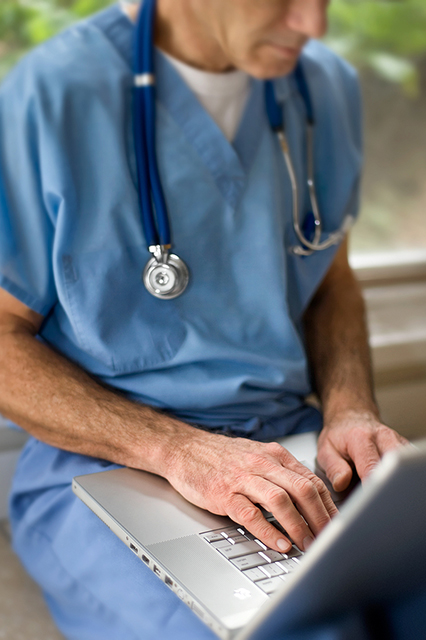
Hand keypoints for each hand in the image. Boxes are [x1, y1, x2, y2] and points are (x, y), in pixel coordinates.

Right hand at [166, 429, 337, 552]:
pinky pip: (250, 514)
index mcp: (274, 455)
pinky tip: (279, 543)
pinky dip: (269, 531)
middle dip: (319, 517)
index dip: (327, 505)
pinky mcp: (223, 494)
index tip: (336, 524)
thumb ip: (281, 472)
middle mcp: (261, 464)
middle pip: (302, 489)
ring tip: (307, 545)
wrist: (183, 449)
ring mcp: (242, 478)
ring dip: (299, 526)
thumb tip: (309, 494)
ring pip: (280, 501)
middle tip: (328, 538)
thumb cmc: (220, 456)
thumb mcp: (256, 456)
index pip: (311, 480)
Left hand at [317, 411, 408, 491]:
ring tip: (385, 491)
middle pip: (393, 464)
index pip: (371, 467)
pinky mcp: (403, 446)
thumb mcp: (326, 449)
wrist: (351, 416)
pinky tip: (392, 482)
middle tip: (379, 499)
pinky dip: (402, 474)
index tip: (369, 501)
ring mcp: (396, 440)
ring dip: (396, 478)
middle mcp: (382, 436)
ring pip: (404, 462)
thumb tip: (341, 483)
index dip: (371, 486)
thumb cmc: (338, 434)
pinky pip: (407, 461)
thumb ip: (333, 467)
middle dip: (388, 484)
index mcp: (360, 437)